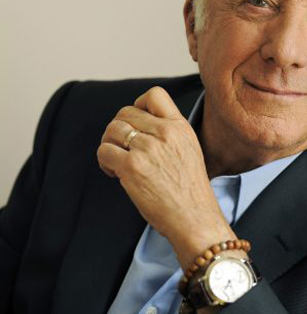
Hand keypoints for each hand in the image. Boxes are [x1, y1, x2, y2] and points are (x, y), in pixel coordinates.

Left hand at [97, 87, 235, 269]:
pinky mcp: (132, 167)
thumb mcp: (190, 151)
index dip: (138, 106)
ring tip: (118, 164)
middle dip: (118, 130)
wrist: (195, 219)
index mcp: (180, 127)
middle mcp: (164, 133)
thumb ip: (169, 135)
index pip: (154, 95)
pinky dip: (104, 162)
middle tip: (123, 150)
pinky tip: (116, 174)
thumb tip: (138, 127)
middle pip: (124, 113)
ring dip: (109, 145)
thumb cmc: (191, 193)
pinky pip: (104, 151)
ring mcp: (147, 149)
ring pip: (111, 130)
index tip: (136, 124)